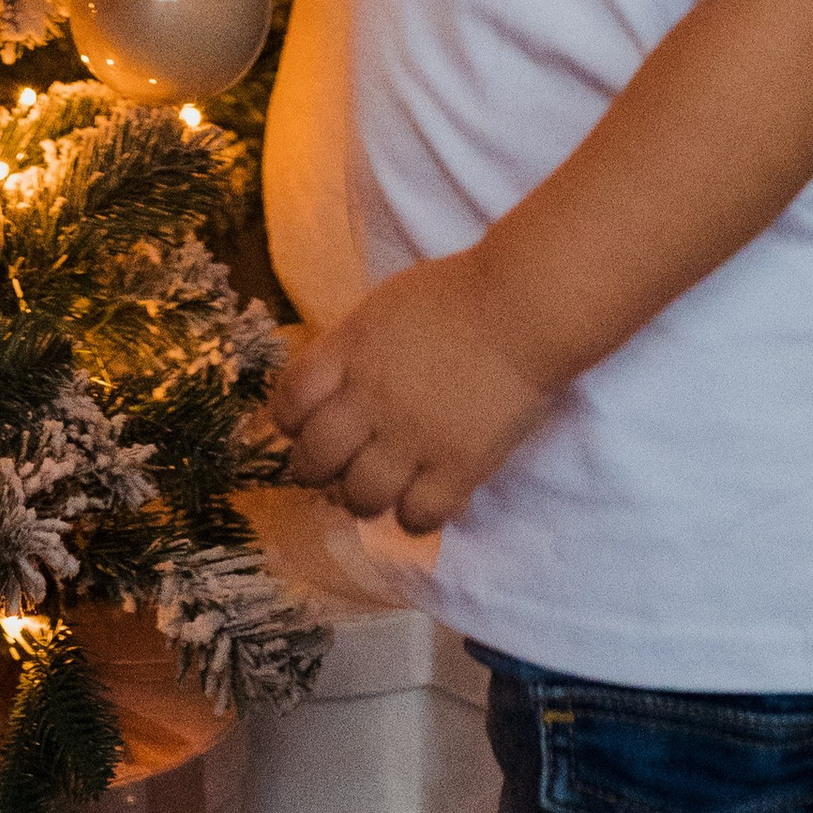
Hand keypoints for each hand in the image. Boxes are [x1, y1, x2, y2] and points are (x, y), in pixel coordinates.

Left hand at [268, 251, 553, 533]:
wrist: (523, 309)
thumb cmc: (456, 296)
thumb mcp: (383, 308)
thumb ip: (350, 348)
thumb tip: (327, 388)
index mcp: (349, 352)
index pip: (290, 402)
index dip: (290, 422)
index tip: (304, 427)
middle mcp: (370, 400)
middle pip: (315, 459)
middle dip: (316, 470)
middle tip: (334, 469)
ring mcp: (412, 438)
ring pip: (360, 498)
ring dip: (361, 499)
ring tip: (378, 488)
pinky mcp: (457, 468)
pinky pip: (417, 517)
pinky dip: (413, 517)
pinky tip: (421, 500)